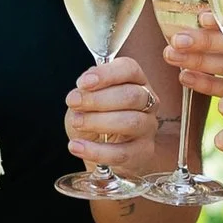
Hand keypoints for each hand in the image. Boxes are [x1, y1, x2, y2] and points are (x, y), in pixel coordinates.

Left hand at [66, 54, 167, 175]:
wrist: (101, 150)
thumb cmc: (96, 118)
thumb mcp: (86, 100)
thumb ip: (84, 93)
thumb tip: (80, 93)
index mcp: (136, 81)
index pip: (129, 69)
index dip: (106, 74)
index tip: (82, 83)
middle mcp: (148, 102)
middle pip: (131, 96)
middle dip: (98, 99)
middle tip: (73, 102)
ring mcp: (148, 128)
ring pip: (130, 122)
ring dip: (98, 122)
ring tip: (77, 123)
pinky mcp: (143, 153)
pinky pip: (121, 153)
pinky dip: (95, 151)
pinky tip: (76, 146)